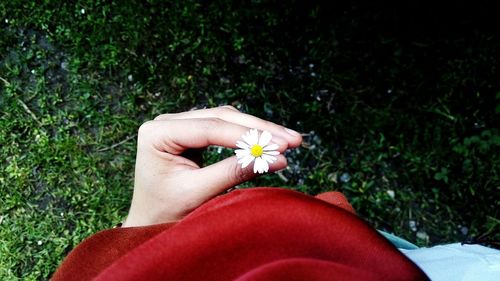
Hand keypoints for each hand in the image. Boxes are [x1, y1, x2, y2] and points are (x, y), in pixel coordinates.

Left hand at [122, 106, 301, 226]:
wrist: (150, 222)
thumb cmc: (166, 211)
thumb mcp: (198, 193)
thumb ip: (234, 172)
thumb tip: (276, 159)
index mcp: (157, 133)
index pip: (210, 129)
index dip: (248, 136)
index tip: (280, 146)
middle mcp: (167, 122)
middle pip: (222, 118)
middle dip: (259, 129)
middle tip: (292, 141)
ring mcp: (180, 124)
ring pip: (228, 119)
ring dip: (259, 129)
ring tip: (290, 141)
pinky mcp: (193, 132)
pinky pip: (226, 127)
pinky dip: (249, 135)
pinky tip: (271, 140)